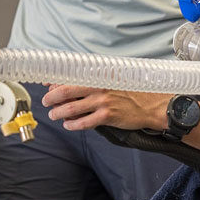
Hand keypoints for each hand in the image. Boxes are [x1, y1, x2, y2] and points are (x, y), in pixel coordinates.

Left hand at [40, 85, 170, 131]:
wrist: (153, 104)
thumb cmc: (134, 90)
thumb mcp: (115, 77)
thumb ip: (96, 78)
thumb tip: (74, 81)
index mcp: (100, 74)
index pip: (70, 76)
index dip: (55, 81)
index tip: (46, 84)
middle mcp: (99, 87)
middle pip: (65, 91)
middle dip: (51, 98)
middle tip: (46, 102)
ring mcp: (103, 102)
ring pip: (71, 108)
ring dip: (59, 112)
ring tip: (54, 115)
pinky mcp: (107, 116)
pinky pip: (84, 122)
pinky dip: (73, 124)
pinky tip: (69, 125)